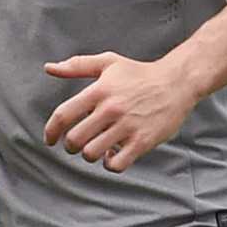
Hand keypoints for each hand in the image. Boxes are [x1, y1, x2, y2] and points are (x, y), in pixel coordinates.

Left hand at [42, 52, 197, 171]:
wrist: (178, 82)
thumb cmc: (139, 73)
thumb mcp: (108, 63)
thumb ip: (77, 66)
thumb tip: (49, 68)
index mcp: (99, 91)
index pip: (63, 115)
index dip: (50, 131)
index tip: (50, 139)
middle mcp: (111, 109)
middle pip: (75, 139)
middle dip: (70, 146)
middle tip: (76, 144)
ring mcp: (128, 126)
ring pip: (92, 153)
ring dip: (89, 155)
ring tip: (95, 148)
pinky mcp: (143, 141)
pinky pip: (116, 164)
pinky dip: (109, 163)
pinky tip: (113, 154)